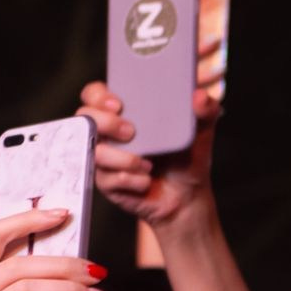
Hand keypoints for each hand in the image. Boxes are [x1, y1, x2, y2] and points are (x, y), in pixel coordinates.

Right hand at [81, 81, 219, 230]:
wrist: (186, 195)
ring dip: (123, 158)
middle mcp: (108, 133)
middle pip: (84, 117)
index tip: (118, 103)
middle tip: (131, 132)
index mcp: (125, 113)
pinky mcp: (104, 181)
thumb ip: (205, 109)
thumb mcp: (201, 129)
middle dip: (106, 123)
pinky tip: (145, 180)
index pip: (94, 95)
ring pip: (95, 150)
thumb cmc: (188, 158)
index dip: (98, 96)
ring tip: (147, 164)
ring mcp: (103, 157)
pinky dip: (130, 179)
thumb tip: (199, 96)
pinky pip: (107, 177)